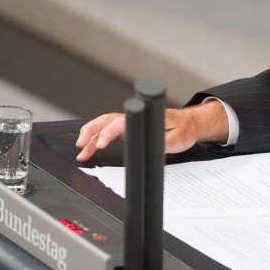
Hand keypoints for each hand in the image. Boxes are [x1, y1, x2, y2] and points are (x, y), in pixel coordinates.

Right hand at [74, 100, 228, 161]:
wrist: (188, 124)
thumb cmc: (184, 129)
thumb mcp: (178, 138)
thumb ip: (165, 142)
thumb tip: (153, 146)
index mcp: (143, 118)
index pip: (120, 123)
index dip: (108, 133)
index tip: (100, 143)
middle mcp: (133, 118)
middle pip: (105, 121)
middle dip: (90, 131)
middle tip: (81, 145)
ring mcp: (128, 124)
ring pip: (103, 126)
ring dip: (89, 136)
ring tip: (80, 152)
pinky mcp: (127, 130)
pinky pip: (107, 133)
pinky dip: (95, 141)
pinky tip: (87, 151)